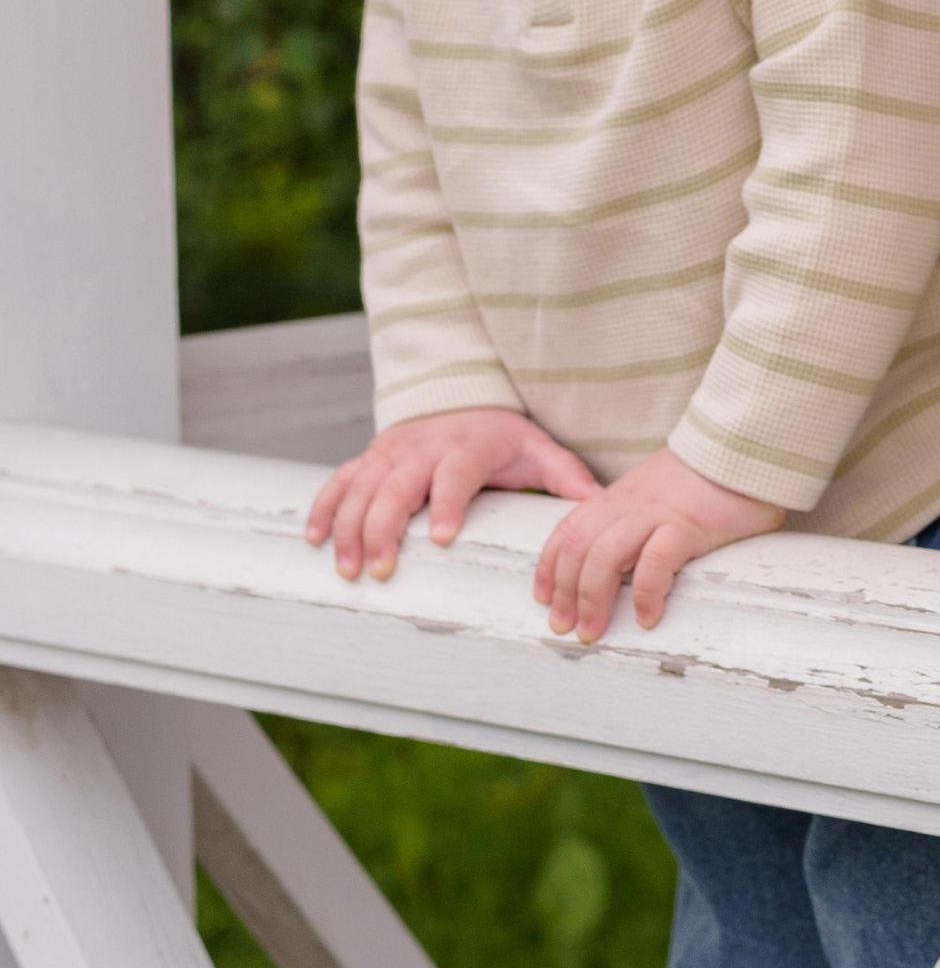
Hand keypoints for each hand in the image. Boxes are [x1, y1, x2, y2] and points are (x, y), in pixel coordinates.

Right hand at [308, 408, 600, 585]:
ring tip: (348, 569)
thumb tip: (596, 502)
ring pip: (361, 490)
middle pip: (396, 489)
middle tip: (380, 570)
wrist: (458, 397)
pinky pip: (339, 483)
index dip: (446, 504)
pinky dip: (324, 509)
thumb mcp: (535, 448)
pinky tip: (315, 540)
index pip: (455, 477)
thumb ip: (563, 476)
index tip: (442, 537)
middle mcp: (421, 452)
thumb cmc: (499, 435)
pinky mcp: (367, 461)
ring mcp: (389, 456)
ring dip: (350, 529)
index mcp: (465, 450)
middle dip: (385, 530)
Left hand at [532, 444, 786, 640]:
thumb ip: (639, 516)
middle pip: (577, 548)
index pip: (568, 529)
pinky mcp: (688, 524)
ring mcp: (656, 513)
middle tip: (564, 628)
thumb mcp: (659, 490)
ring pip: (604, 556)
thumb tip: (627, 557)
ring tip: (593, 632)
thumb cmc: (710, 474)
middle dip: (564, 593)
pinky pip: (655, 562)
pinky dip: (645, 593)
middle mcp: (629, 503)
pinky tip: (648, 617)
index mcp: (620, 496)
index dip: (549, 566)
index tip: (543, 599)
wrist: (746, 442)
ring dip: (592, 600)